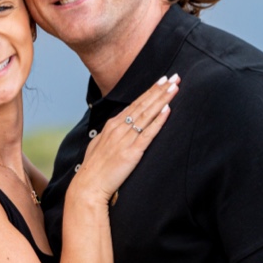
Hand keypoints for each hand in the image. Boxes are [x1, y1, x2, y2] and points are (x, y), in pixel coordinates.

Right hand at [75, 74, 177, 204]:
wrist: (88, 185)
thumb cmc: (94, 169)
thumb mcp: (100, 145)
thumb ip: (111, 135)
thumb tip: (116, 128)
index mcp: (112, 125)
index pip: (135, 104)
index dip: (150, 92)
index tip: (162, 81)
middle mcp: (119, 128)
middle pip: (143, 104)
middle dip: (159, 90)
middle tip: (174, 77)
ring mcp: (125, 139)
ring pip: (147, 114)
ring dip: (162, 99)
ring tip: (174, 87)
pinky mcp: (132, 152)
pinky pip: (148, 133)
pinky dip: (159, 120)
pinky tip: (167, 109)